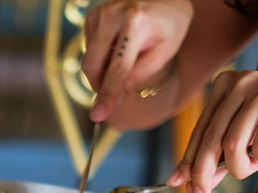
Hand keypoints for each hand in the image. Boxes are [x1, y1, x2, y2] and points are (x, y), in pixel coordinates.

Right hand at [83, 0, 192, 121]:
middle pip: (92, 65)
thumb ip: (138, 76)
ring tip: (125, 59)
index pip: (117, 69)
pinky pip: (88, 49)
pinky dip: (100, 57)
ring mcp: (99, 14)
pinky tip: (117, 48)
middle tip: (115, 93)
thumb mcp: (163, 54)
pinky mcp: (92, 16)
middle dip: (100, 85)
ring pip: (89, 59)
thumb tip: (114, 96)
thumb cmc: (169, 27)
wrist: (166, 0)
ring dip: (102, 70)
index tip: (98, 116)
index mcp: (136, 24)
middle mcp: (113, 15)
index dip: (108, 95)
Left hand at [165, 70, 257, 192]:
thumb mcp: (244, 141)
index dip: (188, 161)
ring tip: (251, 167)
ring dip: (239, 168)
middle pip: (211, 138)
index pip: (200, 129)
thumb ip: (216, 157)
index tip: (181, 184)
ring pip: (232, 145)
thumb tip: (183, 181)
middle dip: (203, 173)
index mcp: (225, 85)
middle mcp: (241, 82)